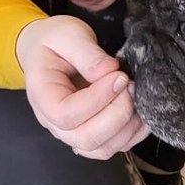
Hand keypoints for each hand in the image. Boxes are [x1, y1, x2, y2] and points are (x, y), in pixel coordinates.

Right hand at [15, 15, 148, 159]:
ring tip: (136, 95)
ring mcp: (72, 132)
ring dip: (128, 126)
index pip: (67, 114)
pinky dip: (133, 133)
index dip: (97, 99)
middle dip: (117, 114)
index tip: (118, 76)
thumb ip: (86, 53)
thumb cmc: (54, 43)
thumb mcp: (67, 35)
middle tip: (130, 85)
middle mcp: (54, 122)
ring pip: (102, 149)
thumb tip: (109, 70)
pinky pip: (114, 146)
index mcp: (42, 96)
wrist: (48, 51)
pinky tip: (141, 110)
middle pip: (86, 138)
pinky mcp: (92, 133)